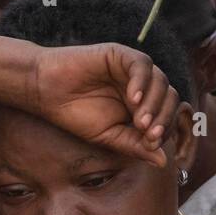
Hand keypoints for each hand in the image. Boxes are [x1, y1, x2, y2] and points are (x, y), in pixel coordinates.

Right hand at [29, 43, 180, 168]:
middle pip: (169, 97)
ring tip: (140, 122)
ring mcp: (132, 68)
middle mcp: (142, 85)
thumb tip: (163, 161)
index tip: (152, 144)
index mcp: (142, 105)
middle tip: (150, 135)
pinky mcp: (120, 54)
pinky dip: (141, 82)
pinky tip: (132, 98)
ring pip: (160, 81)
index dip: (165, 129)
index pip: (167, 114)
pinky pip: (141, 65)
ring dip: (154, 104)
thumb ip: (135, 146)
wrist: (46, 92)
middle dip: (164, 118)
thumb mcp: (109, 136)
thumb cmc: (76, 114)